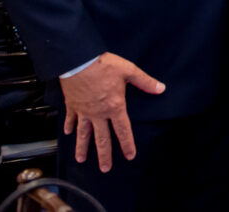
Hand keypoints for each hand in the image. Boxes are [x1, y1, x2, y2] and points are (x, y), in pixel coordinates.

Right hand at [60, 52, 164, 171]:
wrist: (78, 61)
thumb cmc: (104, 65)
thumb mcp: (129, 71)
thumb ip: (145, 82)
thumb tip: (160, 88)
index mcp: (114, 107)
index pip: (123, 130)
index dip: (127, 144)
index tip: (129, 156)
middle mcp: (98, 113)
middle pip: (102, 138)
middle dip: (104, 155)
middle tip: (105, 168)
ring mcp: (84, 111)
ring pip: (83, 133)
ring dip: (82, 147)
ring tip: (81, 159)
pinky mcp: (72, 105)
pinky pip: (70, 119)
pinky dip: (69, 126)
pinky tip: (67, 133)